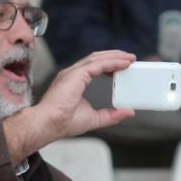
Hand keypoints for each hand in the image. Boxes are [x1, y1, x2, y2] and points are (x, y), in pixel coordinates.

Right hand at [4, 50, 134, 158]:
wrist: (50, 124)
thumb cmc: (64, 122)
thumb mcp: (95, 119)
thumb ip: (111, 115)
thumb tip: (128, 112)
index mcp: (74, 81)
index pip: (94, 67)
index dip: (110, 64)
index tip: (123, 66)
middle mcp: (73, 73)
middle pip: (97, 58)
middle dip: (114, 56)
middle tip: (130, 58)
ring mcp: (73, 72)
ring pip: (98, 58)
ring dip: (116, 57)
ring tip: (130, 58)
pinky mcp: (77, 74)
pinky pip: (98, 64)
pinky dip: (112, 62)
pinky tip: (123, 63)